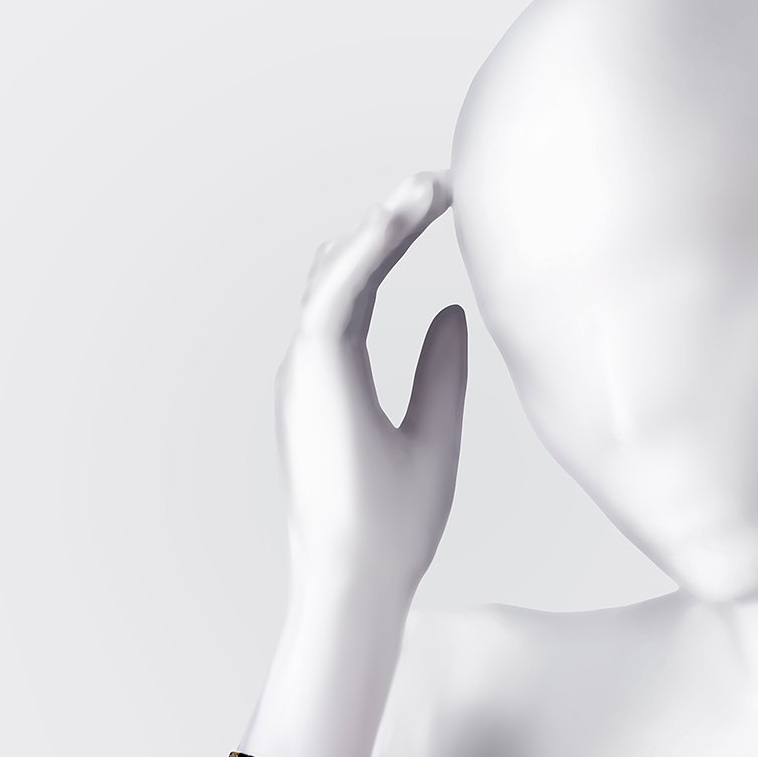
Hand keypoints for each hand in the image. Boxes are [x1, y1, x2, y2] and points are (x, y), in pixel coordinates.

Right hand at [275, 172, 466, 598]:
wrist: (363, 576)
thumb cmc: (395, 527)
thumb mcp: (434, 435)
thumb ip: (440, 374)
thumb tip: (453, 312)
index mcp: (338, 374)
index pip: (364, 286)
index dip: (396, 240)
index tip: (443, 204)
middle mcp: (312, 363)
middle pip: (346, 265)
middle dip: (391, 217)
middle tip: (442, 180)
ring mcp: (305, 367)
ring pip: (336, 270)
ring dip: (382, 223)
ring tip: (430, 186)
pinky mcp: (310, 374)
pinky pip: (332, 294)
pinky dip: (363, 253)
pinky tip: (399, 219)